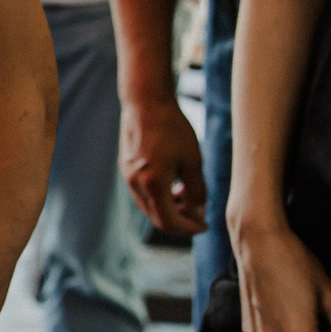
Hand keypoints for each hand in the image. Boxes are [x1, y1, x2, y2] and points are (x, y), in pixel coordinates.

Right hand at [119, 94, 207, 236]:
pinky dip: (159, 198)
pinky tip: (173, 186)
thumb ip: (197, 190)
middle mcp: (136, 184)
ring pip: (149, 207)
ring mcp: (128, 177)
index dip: (189, 228)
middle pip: (157, 218)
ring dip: (169, 210)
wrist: (145, 103)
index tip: (205, 226)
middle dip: (179, 222)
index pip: (170, 221)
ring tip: (187, 198)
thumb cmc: (172, 128)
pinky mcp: (126, 169)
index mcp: (153, 183)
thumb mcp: (193, 160)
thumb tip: (198, 212)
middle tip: (199, 217)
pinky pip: (143, 194)